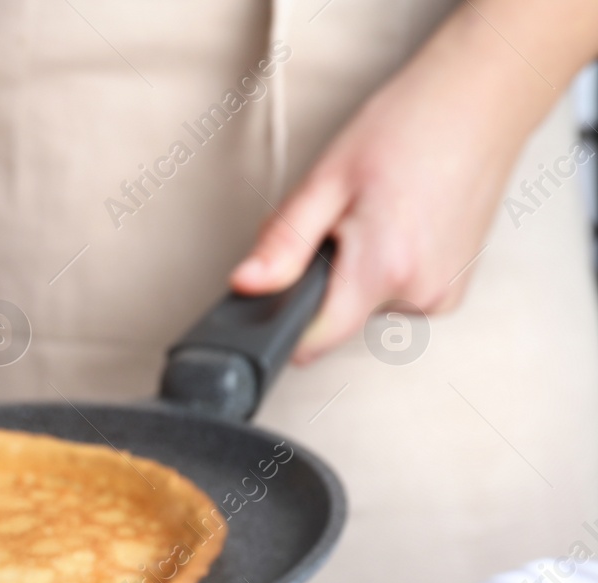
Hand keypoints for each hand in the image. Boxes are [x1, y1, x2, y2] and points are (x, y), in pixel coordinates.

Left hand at [229, 10, 561, 361]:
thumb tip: (245, 286)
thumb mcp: (327, 179)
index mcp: (385, 270)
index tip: (281, 286)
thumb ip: (283, 243)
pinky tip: (401, 226)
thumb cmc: (409, 126)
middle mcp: (420, 293)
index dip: (283, 318)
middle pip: (338, 317)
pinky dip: (389, 269)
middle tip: (342, 221)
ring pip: (367, 305)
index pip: (313, 340)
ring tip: (378, 215)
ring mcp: (443, 294)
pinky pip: (398, 295)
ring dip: (358, 272)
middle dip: (323, 278)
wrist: (480, 98)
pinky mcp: (455, 289)